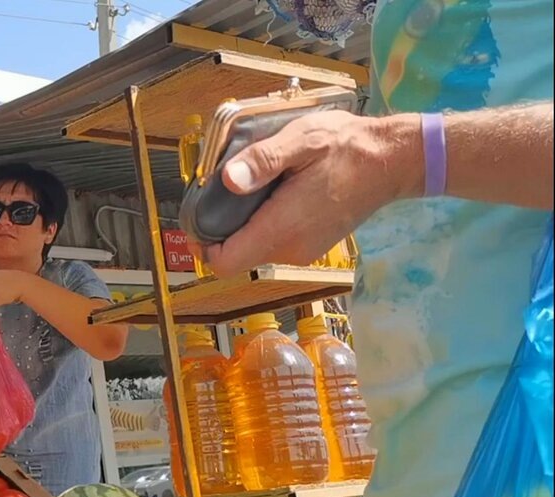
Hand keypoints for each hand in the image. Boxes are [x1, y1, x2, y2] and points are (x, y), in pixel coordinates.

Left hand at [194, 111, 421, 276]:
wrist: (393, 161)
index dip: (202, 245)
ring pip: (253, 249)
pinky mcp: (311, 245)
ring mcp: (302, 250)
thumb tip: (227, 180)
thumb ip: (263, 160)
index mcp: (282, 228)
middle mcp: (290, 249)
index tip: (196, 217)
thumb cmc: (348, 147)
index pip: (224, 263)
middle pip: (234, 256)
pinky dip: (262, 224)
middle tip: (218, 192)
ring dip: (241, 225)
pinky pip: (272, 242)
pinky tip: (270, 194)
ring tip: (247, 188)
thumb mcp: (302, 140)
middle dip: (219, 230)